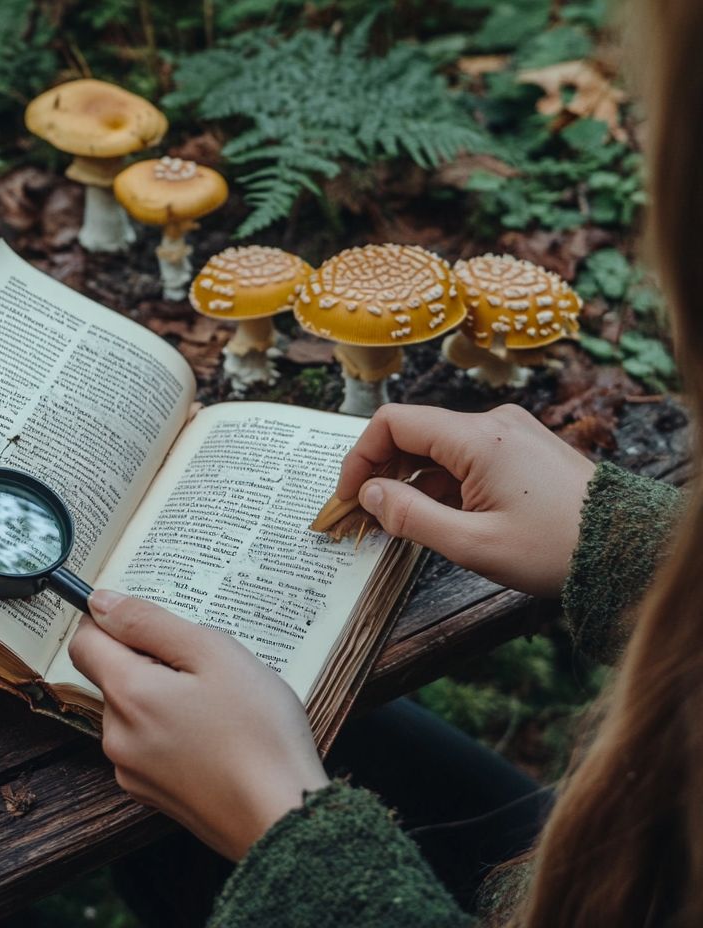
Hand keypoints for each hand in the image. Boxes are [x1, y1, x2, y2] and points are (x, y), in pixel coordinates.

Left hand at [68, 590, 328, 861]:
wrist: (282, 819)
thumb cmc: (258, 733)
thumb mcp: (212, 652)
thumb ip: (149, 623)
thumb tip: (101, 602)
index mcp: (127, 694)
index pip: (84, 641)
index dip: (111, 621)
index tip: (150, 622)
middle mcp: (116, 736)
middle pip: (113, 676)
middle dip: (150, 662)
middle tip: (205, 669)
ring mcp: (131, 771)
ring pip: (133, 711)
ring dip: (164, 697)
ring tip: (218, 706)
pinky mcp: (151, 795)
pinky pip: (148, 744)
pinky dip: (172, 731)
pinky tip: (215, 737)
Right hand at [335, 403, 594, 596]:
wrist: (627, 549)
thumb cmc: (555, 550)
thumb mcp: (472, 544)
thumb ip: (410, 517)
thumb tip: (368, 495)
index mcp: (478, 438)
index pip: (393, 424)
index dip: (359, 458)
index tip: (348, 498)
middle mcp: (493, 422)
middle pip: (413, 433)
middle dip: (380, 472)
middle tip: (362, 515)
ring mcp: (510, 432)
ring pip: (437, 447)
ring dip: (410, 481)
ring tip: (397, 523)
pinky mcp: (521, 447)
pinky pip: (464, 456)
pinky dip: (440, 482)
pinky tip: (436, 517)